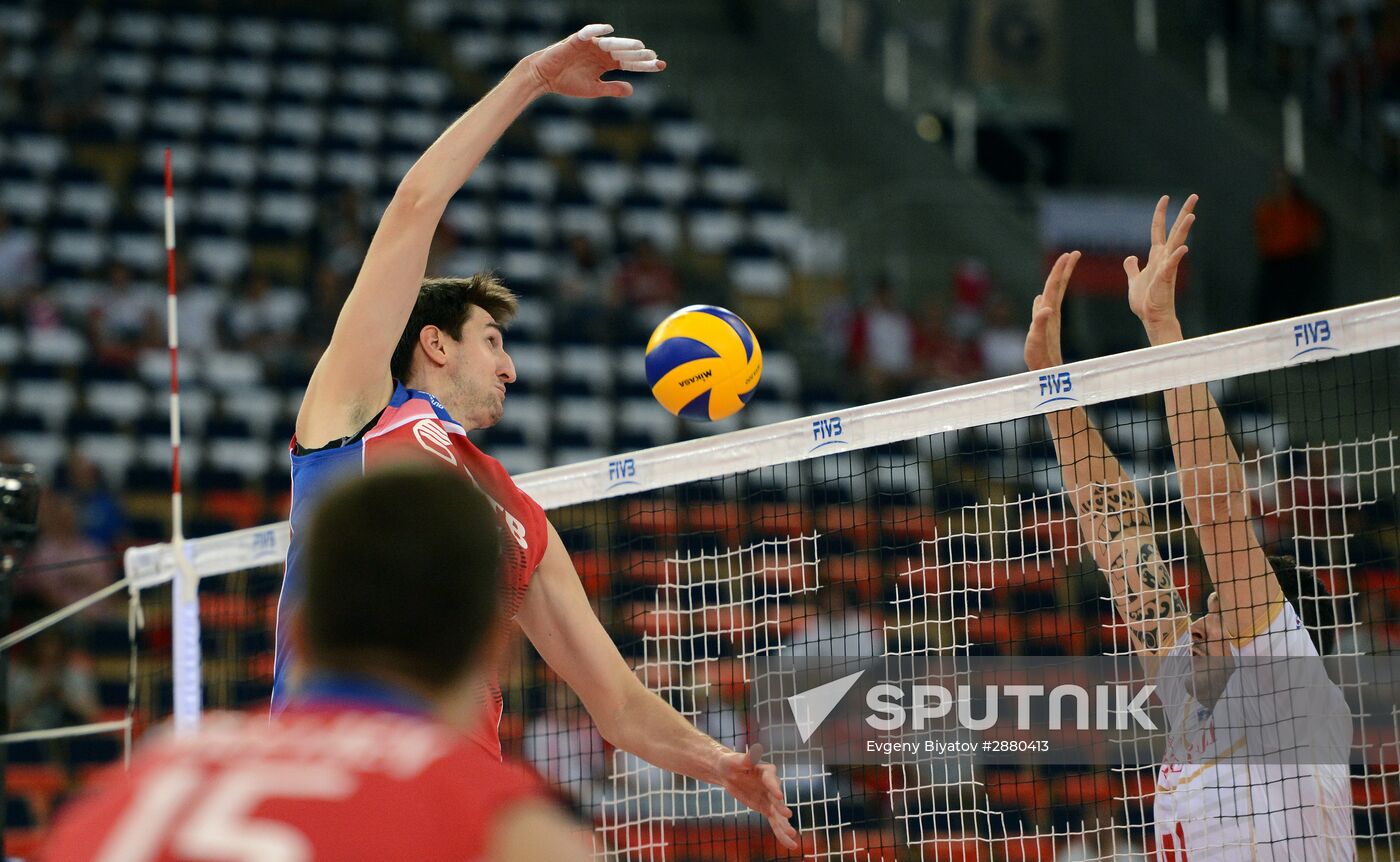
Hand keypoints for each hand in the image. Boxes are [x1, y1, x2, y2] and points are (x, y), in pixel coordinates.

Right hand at [523, 24, 664, 99]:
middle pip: (624, 53)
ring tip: (639, 47)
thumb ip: (612, 89)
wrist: (545, 78)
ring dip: (624, 44)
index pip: (629, 63)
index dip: (644, 65)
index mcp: (606, 63)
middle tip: (654, 57)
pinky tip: (609, 30)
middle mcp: (602, 52)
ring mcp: (591, 45)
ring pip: (611, 44)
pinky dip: (598, 30)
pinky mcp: (577, 40)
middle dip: (639, 55)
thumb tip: (632, 90)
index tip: (661, 65)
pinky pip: (589, 33)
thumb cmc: (568, 83)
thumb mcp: (594, 89)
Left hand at [716, 745, 797, 849]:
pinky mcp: (766, 808)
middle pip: (777, 799)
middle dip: (781, 807)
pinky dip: (780, 832)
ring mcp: (770, 798)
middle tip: (787, 816)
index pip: (771, 779)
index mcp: (766, 771)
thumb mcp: (734, 760)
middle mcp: (772, 785)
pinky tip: (789, 844)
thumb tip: (755, 750)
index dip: (774, 787)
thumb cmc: (731, 762)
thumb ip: (746, 759)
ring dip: (785, 826)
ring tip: (793, 838)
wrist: (728, 772)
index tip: (779, 796)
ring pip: (778, 815)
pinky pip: (774, 822)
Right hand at [1024, 250, 1078, 371]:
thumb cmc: (1040, 358)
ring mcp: (1047, 320)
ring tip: (1060, 269)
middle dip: (1063, 269)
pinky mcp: (1042, 328)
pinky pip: (1041, 309)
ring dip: (1056, 281)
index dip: (1060, 269)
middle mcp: (1050, 313)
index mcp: (1050, 312)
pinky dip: (1041, 300)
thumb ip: (1039, 322)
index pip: (1055, 285)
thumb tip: (1045, 305)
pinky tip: (1040, 298)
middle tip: (1072, 253)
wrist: (1044, 371)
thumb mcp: (1037, 339)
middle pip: (1057, 286)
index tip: (1069, 254)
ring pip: (1052, 295)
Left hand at [1125, 194, 1195, 342]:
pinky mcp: (1165, 279)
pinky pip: (1171, 266)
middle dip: (1184, 213)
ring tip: (1192, 215)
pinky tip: (1183, 248)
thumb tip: (1130, 257)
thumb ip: (1132, 267)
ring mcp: (1166, 267)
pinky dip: (1176, 257)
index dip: (1160, 214)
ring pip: (1176, 244)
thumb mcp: (1134, 279)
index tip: (1165, 198)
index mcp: (1156, 256)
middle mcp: (1164, 258)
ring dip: (1183, 230)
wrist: (1151, 317)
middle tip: (1195, 196)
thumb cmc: (1145, 300)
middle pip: (1175, 231)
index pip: (1158, 229)